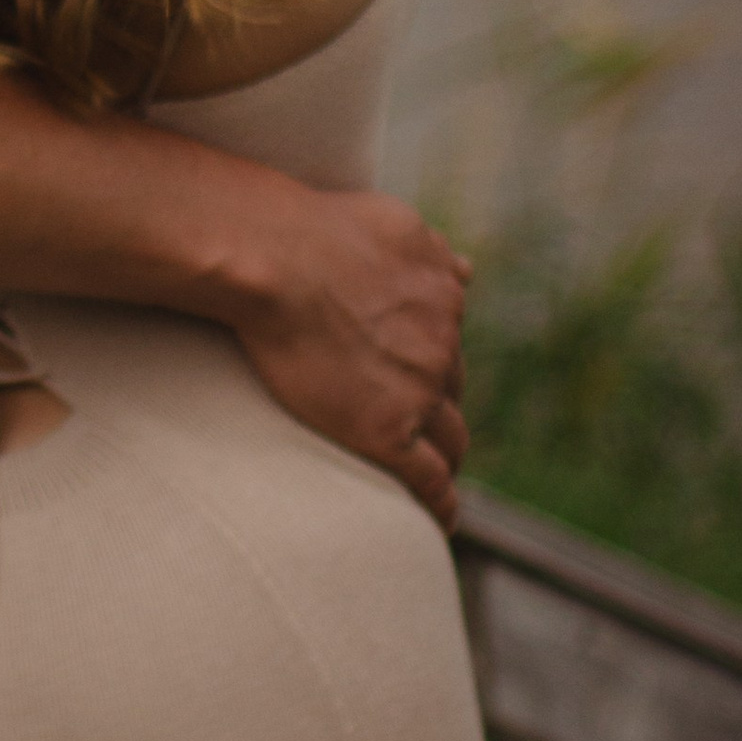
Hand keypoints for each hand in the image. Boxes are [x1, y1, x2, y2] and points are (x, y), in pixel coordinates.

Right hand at [231, 188, 470, 527]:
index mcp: (443, 296)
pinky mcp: (387, 431)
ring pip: (450, 438)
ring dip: (449, 456)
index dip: (436, 363)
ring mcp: (419, 392)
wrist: (275, 260)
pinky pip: (428, 479)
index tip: (425, 379)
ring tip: (440, 477)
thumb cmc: (316, 228)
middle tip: (420, 425)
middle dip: (440, 405)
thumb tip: (466, 268)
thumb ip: (432, 249)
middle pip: (452, 389)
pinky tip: (441, 518)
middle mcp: (441, 346)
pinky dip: (441, 503)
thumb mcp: (393, 222)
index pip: (448, 342)